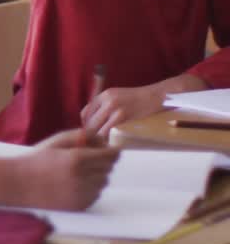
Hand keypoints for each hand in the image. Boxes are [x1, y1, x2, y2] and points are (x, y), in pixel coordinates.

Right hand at [18, 131, 118, 210]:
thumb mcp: (56, 141)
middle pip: (109, 168)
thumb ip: (82, 135)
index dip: (113, 151)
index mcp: (77, 158)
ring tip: (78, 173)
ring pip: (103, 182)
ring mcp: (81, 193)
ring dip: (96, 176)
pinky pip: (95, 195)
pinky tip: (73, 184)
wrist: (19, 183)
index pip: (110, 155)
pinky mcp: (79, 205)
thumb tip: (104, 139)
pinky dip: (90, 189)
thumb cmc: (37, 159)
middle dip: (102, 162)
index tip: (112, 150)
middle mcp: (82, 177)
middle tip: (89, 160)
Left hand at [80, 75, 202, 138]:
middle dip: (90, 136)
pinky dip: (109, 140)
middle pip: (90, 124)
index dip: (85, 127)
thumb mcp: (116, 97)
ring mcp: (115, 109)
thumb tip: (90, 124)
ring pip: (99, 131)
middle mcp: (107, 101)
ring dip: (99, 140)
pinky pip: (110, 133)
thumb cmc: (138, 99)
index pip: (84, 114)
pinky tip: (112, 144)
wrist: (158, 96)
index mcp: (103, 95)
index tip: (87, 136)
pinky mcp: (125, 117)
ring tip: (102, 148)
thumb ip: (103, 107)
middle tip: (93, 146)